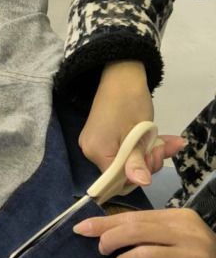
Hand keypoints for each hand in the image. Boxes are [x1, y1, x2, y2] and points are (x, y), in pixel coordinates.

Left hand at [74, 208, 215, 257]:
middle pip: (137, 231)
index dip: (105, 223)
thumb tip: (101, 230)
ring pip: (145, 255)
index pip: (135, 217)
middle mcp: (187, 233)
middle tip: (102, 251)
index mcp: (179, 217)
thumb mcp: (174, 234)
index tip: (81, 229)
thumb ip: (145, 230)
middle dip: (110, 240)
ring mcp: (194, 256)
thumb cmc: (193, 252)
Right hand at [79, 61, 184, 186]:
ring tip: (166, 140)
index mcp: (97, 152)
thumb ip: (137, 161)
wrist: (121, 74)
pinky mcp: (103, 137)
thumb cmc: (130, 102)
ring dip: (148, 152)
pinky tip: (159, 139)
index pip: (116, 180)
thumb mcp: (138, 134)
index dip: (138, 175)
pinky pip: (123, 149)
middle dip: (147, 162)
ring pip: (126, 160)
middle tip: (162, 146)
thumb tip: (141, 183)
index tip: (154, 156)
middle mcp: (91, 151)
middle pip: (122, 171)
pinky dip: (140, 146)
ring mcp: (96, 143)